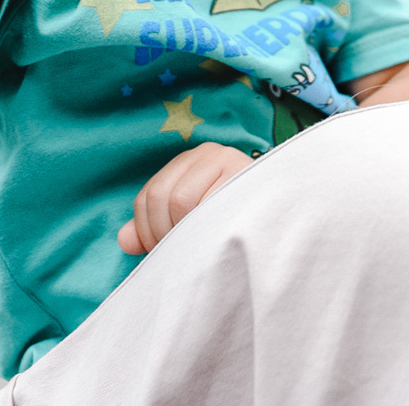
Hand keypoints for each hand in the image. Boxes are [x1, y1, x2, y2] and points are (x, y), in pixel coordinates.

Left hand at [117, 143, 252, 254]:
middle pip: (161, 196)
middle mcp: (206, 153)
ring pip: (181, 201)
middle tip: (182, 256)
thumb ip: (155, 230)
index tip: (163, 253)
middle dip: (164, 234)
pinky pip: (210, 205)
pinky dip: (206, 228)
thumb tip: (124, 240)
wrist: (283, 216)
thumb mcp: (190, 223)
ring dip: (185, 233)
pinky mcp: (246, 173)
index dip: (147, 230)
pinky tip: (217, 239)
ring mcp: (228, 159)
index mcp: (188, 161)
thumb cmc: (232, 223)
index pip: (148, 195)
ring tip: (201, 249)